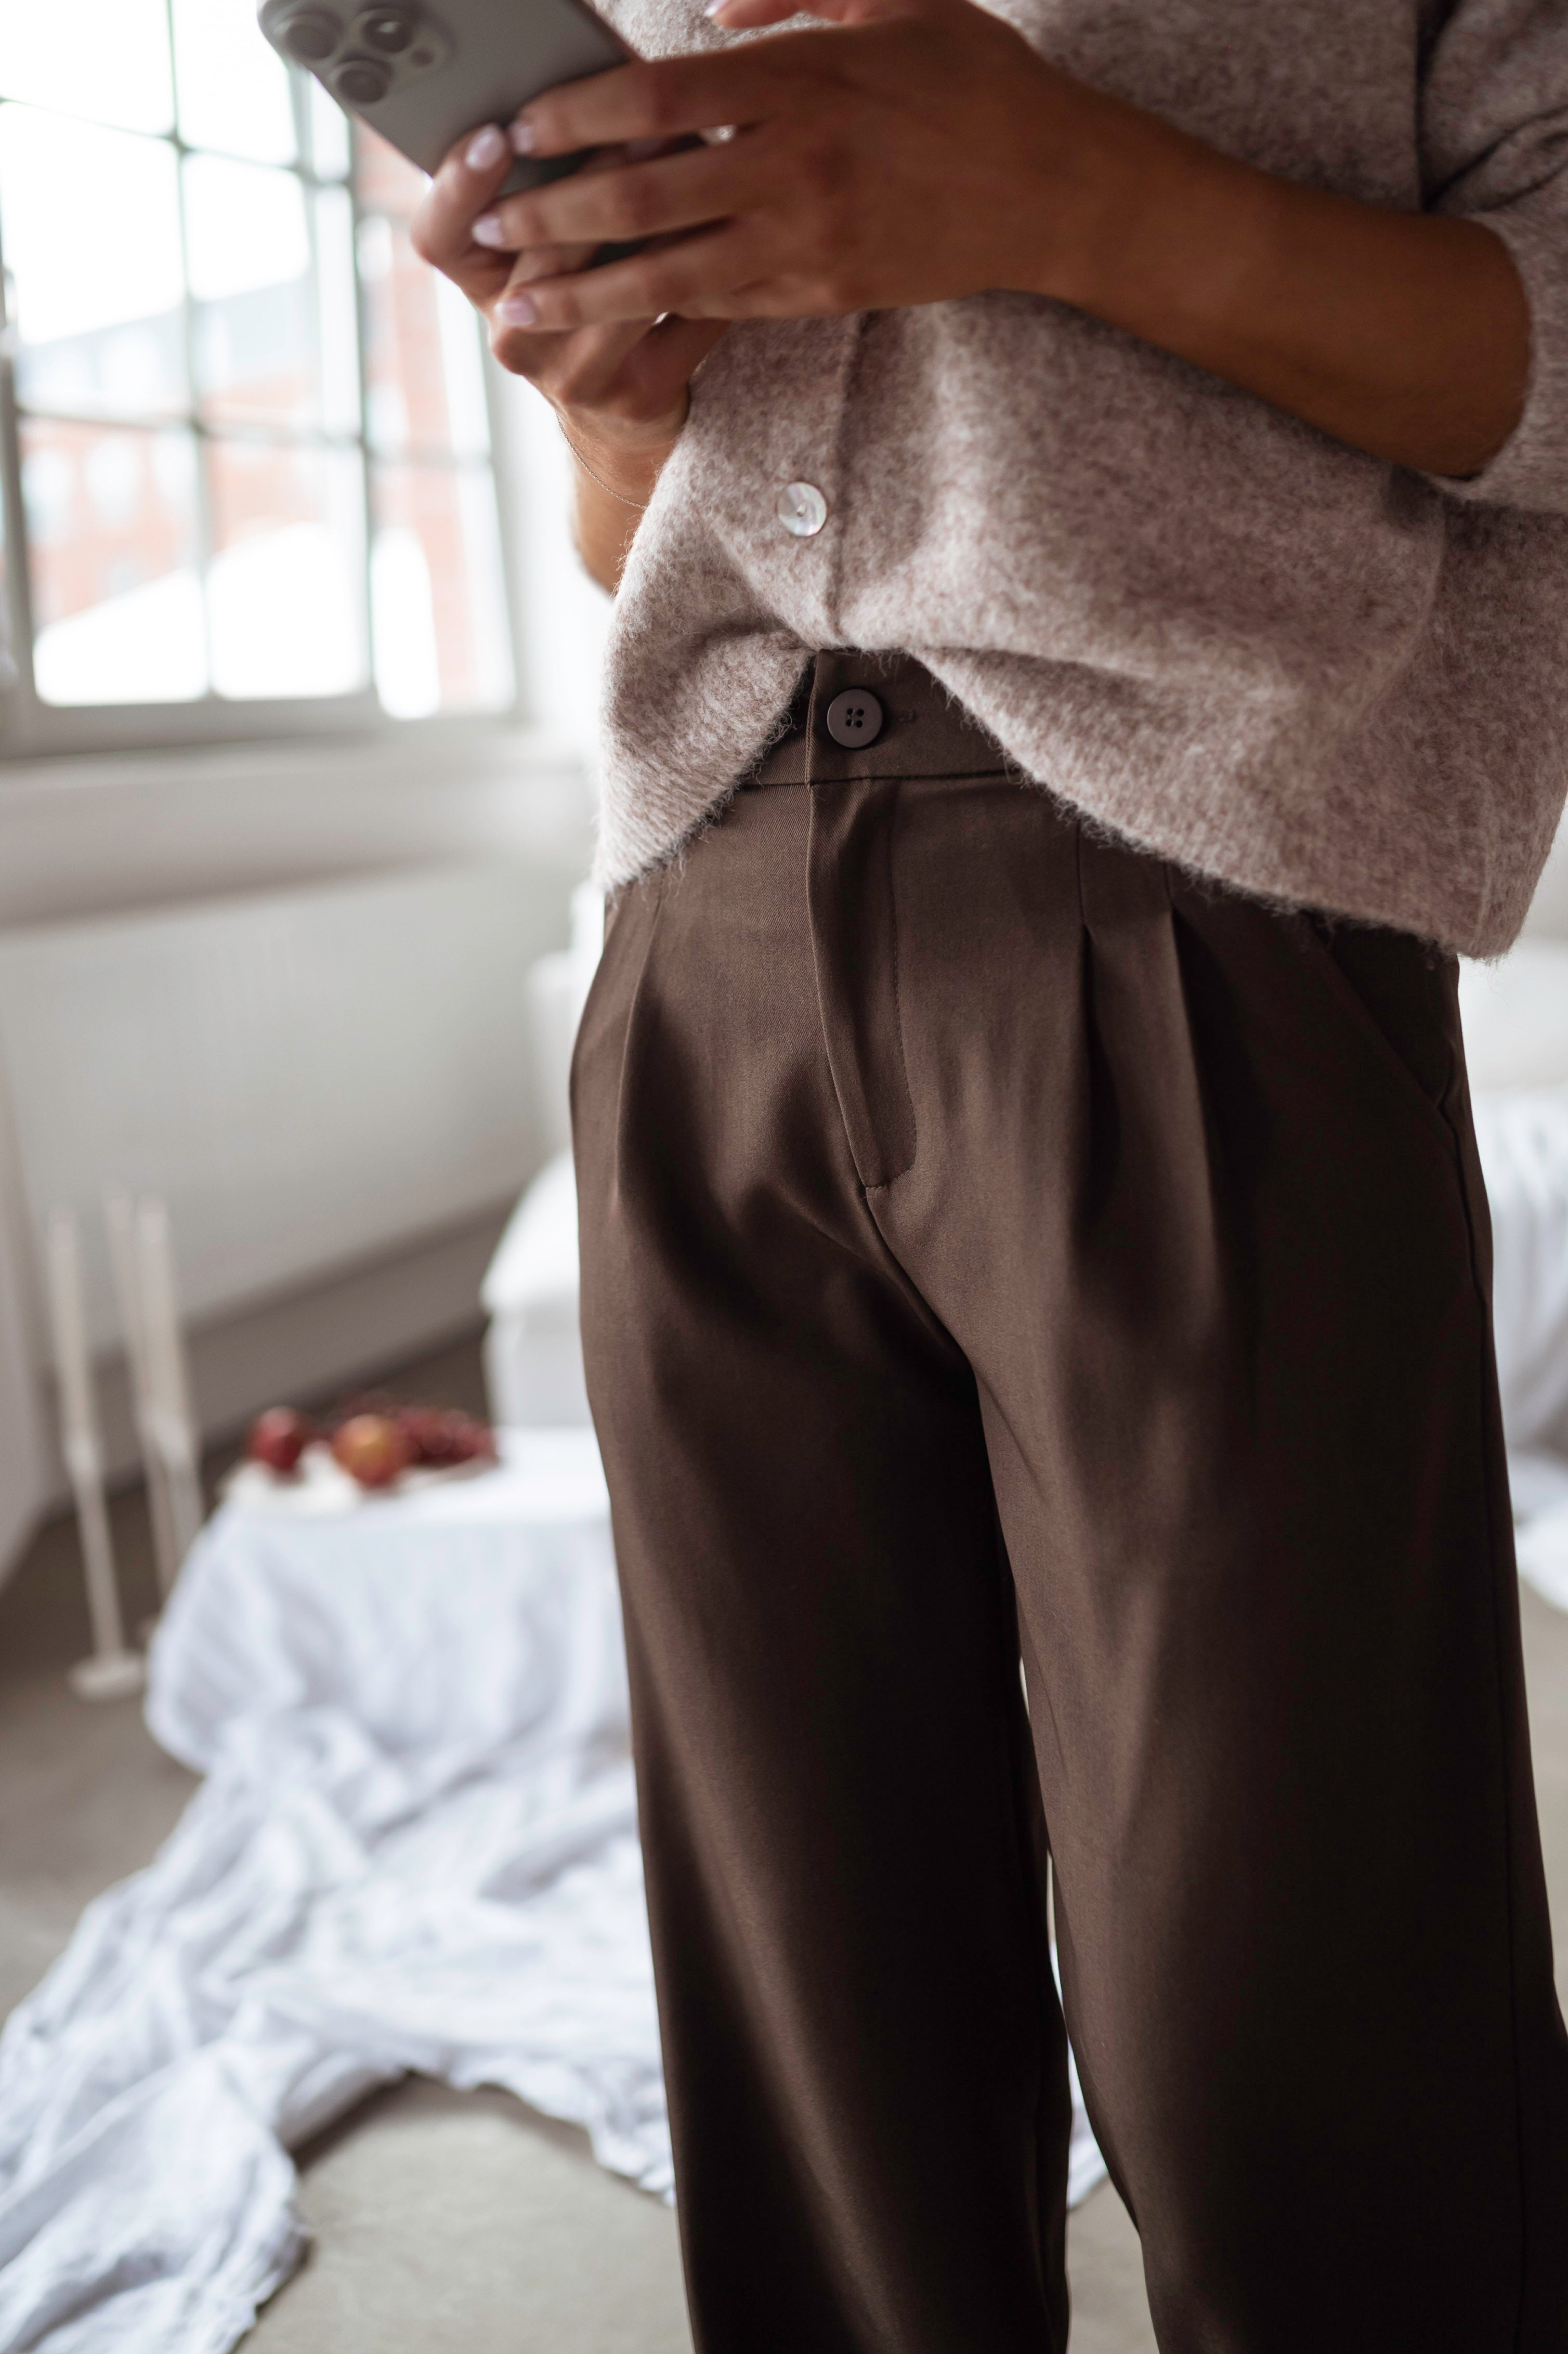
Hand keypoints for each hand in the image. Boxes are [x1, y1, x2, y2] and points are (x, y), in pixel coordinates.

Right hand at [409, 122, 729, 488]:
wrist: (622, 389)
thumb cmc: (586, 278)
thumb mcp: (549, 231)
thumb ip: (549, 177)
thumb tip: (586, 87)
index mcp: (479, 282)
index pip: (440, 236)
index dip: (462, 188)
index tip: (496, 136)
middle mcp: (513, 335)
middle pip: (542, 259)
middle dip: (596, 186)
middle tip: (642, 127)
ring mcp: (572, 377)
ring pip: (616, 295)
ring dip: (661, 228)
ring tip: (698, 169)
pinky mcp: (634, 397)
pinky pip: (678, 325)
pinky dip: (708, 277)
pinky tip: (732, 234)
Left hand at [461, 0, 1124, 328]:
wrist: (1055, 189)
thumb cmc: (974, 81)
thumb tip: (711, 6)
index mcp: (801, 80)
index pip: (659, 96)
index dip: (578, 113)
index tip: (520, 125)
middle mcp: (794, 165)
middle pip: (644, 193)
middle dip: (556, 214)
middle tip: (492, 227)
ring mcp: (806, 239)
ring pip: (669, 272)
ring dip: (585, 293)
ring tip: (519, 307)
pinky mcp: (821, 291)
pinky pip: (722, 306)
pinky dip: (656, 316)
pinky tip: (606, 321)